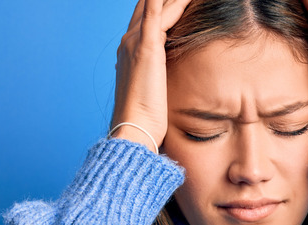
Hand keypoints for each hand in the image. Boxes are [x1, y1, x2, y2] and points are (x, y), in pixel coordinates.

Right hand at [110, 0, 192, 149]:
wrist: (134, 129)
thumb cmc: (145, 118)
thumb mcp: (152, 91)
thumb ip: (157, 77)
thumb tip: (166, 81)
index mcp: (129, 51)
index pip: (146, 18)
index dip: (161, 6)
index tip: (179, 2)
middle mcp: (128, 42)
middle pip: (149, 6)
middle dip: (167, 0)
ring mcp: (134, 43)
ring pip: (156, 6)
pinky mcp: (146, 48)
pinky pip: (156, 13)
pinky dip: (165, 2)